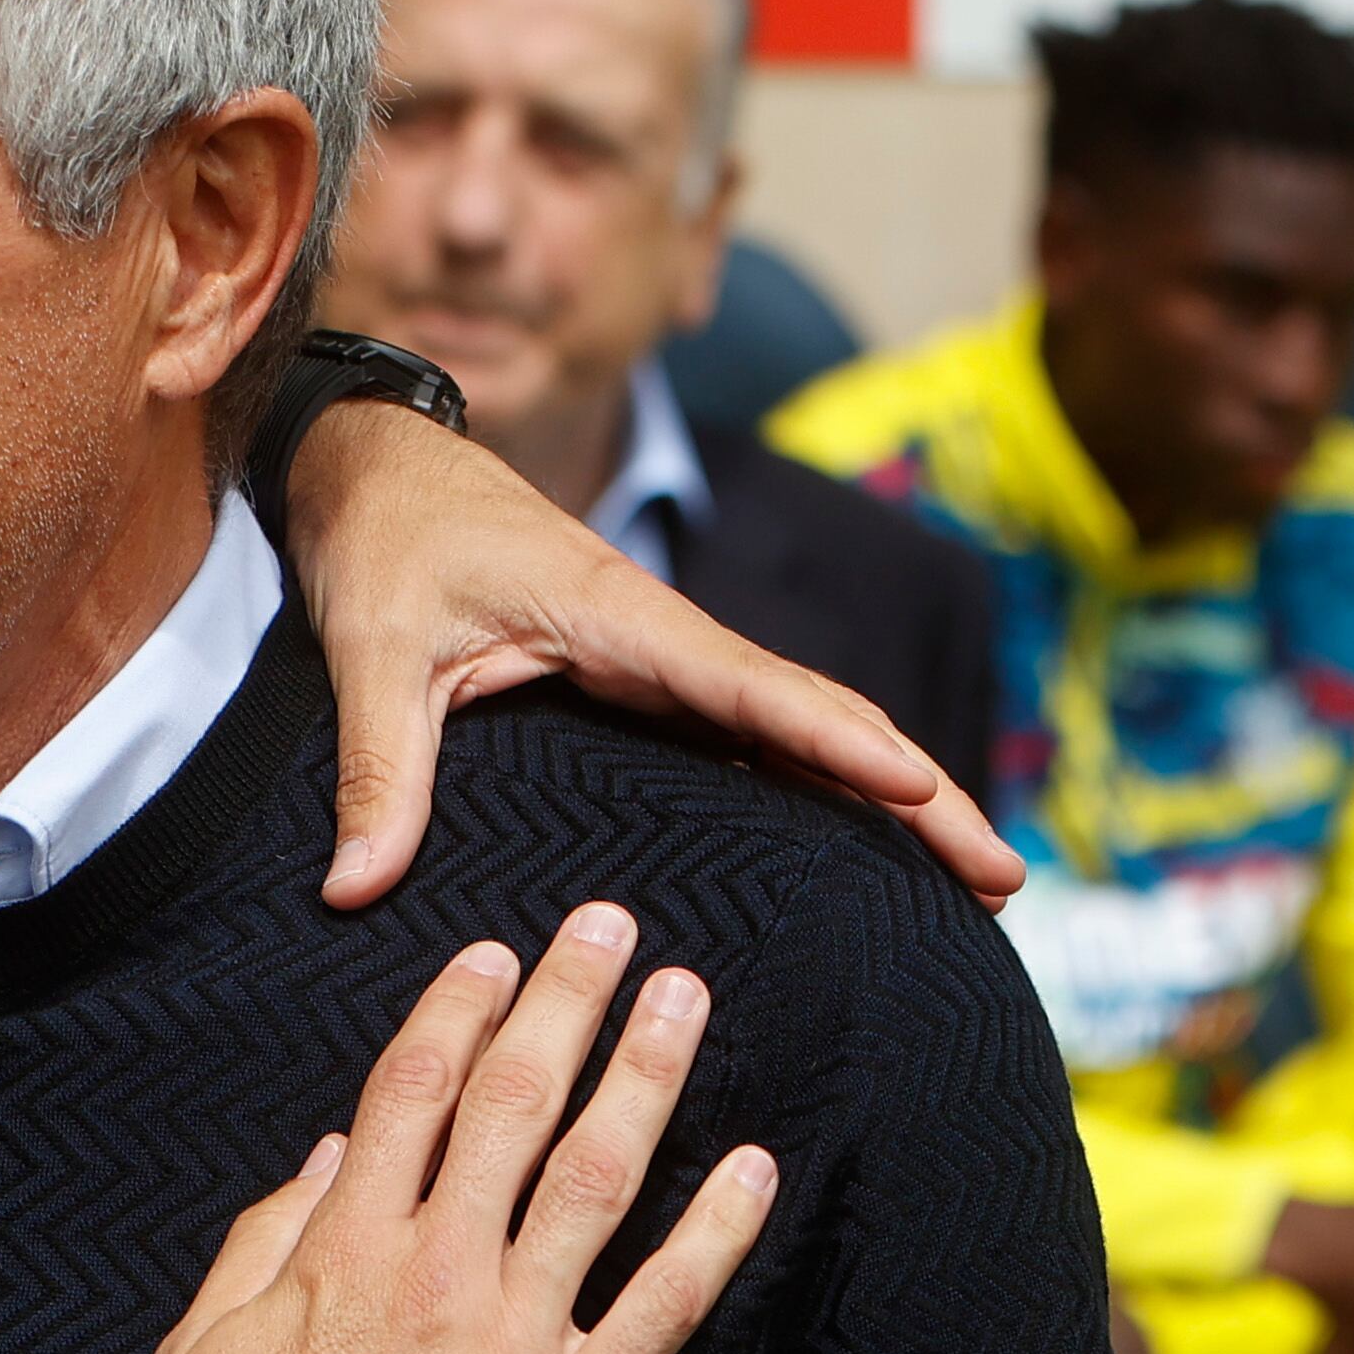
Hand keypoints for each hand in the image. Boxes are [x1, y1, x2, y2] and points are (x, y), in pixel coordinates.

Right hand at [128, 901, 775, 1353]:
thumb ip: (263, 1246)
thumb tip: (327, 1159)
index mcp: (338, 1253)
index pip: (410, 1094)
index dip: (458, 1012)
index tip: (495, 955)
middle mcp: (433, 1275)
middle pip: (512, 1104)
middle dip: (564, 1002)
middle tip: (610, 927)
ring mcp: (510, 1345)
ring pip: (596, 1177)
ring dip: (646, 1076)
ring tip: (684, 1001)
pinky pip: (661, 1308)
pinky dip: (714, 1234)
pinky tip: (754, 1171)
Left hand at [281, 405, 1021, 913]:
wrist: (373, 466)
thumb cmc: (383, 539)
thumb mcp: (369, 651)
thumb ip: (375, 768)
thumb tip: (352, 887)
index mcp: (623, 619)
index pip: (759, 689)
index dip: (843, 746)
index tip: (925, 796)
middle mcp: (665, 640)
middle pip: (818, 717)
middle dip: (914, 794)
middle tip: (1001, 882)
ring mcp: (664, 661)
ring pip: (800, 730)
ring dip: (886, 796)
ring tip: (973, 883)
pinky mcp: (642, 682)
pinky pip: (750, 738)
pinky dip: (818, 785)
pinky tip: (857, 851)